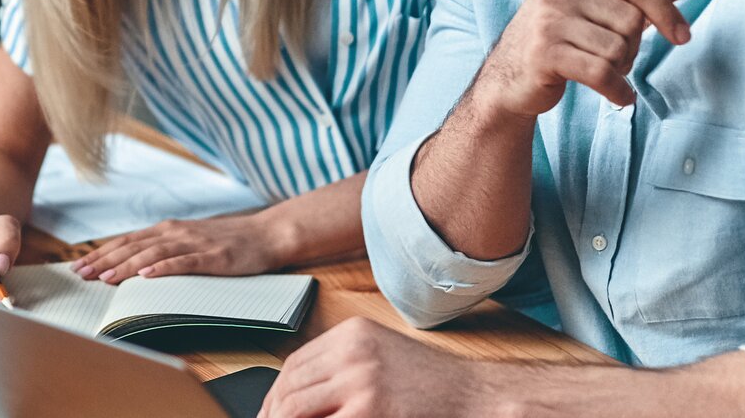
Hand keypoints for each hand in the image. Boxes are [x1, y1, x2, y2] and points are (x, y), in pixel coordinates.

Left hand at [71, 212, 279, 283]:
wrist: (266, 234)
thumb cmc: (228, 241)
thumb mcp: (190, 240)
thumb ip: (164, 248)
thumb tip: (134, 264)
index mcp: (168, 229)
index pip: (126, 241)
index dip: (100, 253)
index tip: (77, 265)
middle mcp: (176, 232)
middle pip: (133, 246)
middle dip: (104, 260)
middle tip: (80, 274)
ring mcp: (194, 243)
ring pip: (153, 254)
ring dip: (126, 265)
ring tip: (105, 277)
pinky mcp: (213, 256)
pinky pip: (184, 262)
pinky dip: (163, 267)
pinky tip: (147, 275)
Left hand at [261, 318, 498, 417]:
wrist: (476, 396)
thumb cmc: (432, 384)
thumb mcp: (381, 359)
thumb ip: (342, 370)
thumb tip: (296, 398)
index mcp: (352, 334)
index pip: (293, 364)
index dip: (275, 394)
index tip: (269, 413)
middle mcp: (352, 350)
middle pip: (289, 384)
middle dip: (274, 413)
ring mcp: (360, 379)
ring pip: (295, 406)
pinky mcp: (369, 408)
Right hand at [471, 0, 694, 115]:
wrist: (511, 73)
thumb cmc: (565, 33)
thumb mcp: (603, 3)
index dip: (666, 10)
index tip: (683, 36)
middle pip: (630, 20)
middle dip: (632, 46)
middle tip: (613, 56)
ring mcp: (546, 17)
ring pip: (618, 49)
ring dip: (620, 69)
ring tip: (602, 70)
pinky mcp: (543, 52)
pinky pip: (601, 73)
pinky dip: (617, 91)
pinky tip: (618, 96)